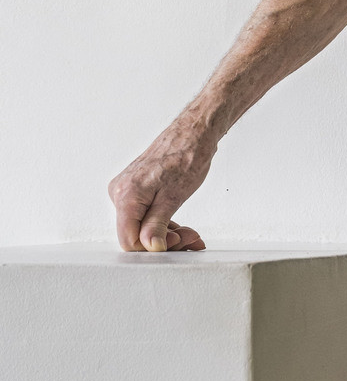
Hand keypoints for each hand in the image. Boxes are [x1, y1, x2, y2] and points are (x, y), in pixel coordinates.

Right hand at [109, 111, 215, 252]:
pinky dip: (165, 224)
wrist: (193, 133)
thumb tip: (150, 247)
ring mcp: (126, 191)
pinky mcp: (136, 191)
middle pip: (137, 234)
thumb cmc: (186, 156)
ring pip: (143, 226)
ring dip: (169, 234)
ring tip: (192, 235)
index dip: (153, 247)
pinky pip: (147, 215)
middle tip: (191, 239)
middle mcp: (120, 193)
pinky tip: (183, 229)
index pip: (129, 240)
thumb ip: (157, 224)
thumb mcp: (173, 197)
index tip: (177, 242)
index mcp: (125, 195)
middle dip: (166, 241)